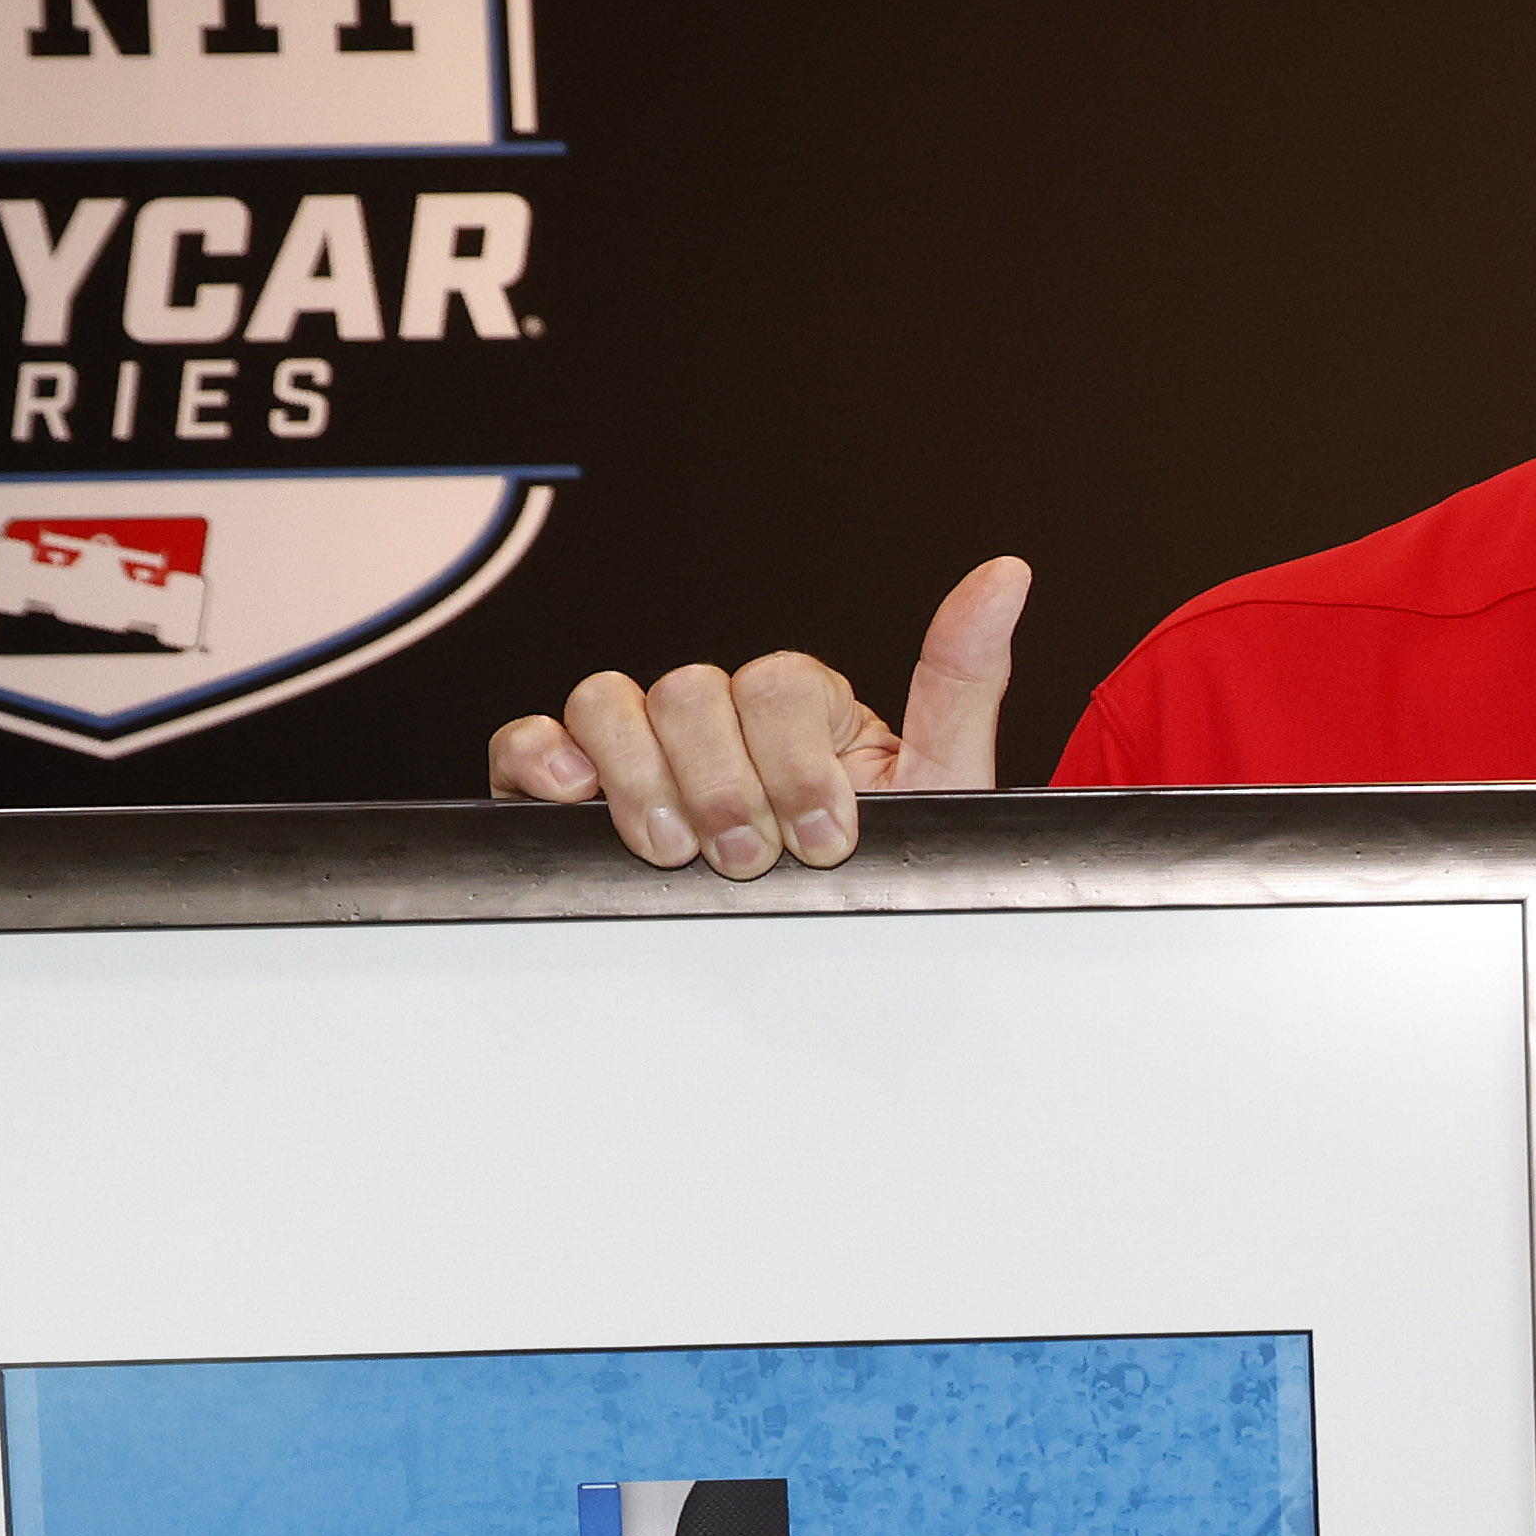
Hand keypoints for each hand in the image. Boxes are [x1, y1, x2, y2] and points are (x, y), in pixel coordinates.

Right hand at [484, 552, 1028, 871]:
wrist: (840, 958)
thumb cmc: (880, 867)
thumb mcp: (941, 782)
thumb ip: (963, 677)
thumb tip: (1003, 577)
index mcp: (801, 707)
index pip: (775, 684)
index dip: (797, 763)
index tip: (828, 837)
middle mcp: (719, 716)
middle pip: (690, 693)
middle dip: (724, 789)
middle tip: (753, 858)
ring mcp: (644, 747)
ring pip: (610, 704)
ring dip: (642, 780)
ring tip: (677, 851)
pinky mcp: (572, 786)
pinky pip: (531, 742)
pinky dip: (541, 759)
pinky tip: (574, 799)